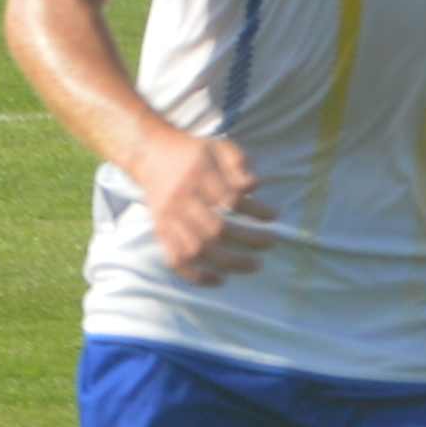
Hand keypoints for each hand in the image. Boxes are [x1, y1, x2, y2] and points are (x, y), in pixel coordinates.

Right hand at [134, 130, 273, 283]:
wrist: (151, 155)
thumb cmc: (193, 153)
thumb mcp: (218, 146)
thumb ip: (238, 162)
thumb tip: (255, 186)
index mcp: (197, 176)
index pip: (230, 199)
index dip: (256, 211)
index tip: (274, 216)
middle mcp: (181, 200)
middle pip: (216, 230)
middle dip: (248, 240)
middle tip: (270, 242)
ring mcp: (169, 219)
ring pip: (197, 250)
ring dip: (229, 263)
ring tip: (253, 265)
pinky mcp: (160, 232)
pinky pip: (176, 260)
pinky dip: (196, 275)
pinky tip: (219, 279)